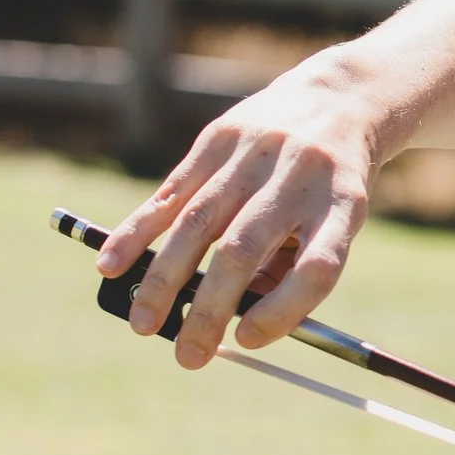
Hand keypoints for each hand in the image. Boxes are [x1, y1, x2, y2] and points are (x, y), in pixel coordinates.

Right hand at [96, 59, 379, 369]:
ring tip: (145, 325)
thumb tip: (231, 319)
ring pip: (199, 222)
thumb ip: (290, 269)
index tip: (250, 341)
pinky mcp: (220, 137)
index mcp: (343, 205)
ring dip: (165, 280)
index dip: (283, 310)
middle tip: (188, 357)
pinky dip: (138, 231)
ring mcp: (256, 152)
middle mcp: (299, 176)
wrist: (340, 98)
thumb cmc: (333, 185)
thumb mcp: (337, 223)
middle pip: (245, 249)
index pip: (317, 267)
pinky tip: (112, 264)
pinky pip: (171, 191)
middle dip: (210, 309)